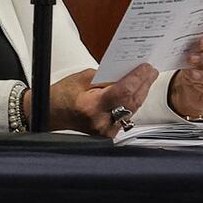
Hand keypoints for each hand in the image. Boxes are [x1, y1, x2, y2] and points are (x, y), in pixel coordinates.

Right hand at [24, 64, 158, 137]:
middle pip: (131, 102)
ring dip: (140, 94)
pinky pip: (126, 117)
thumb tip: (126, 73)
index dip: (137, 78)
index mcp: (91, 106)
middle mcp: (100, 122)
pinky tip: (136, 93)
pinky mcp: (108, 134)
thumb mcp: (83, 78)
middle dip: (143, 84)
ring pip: (132, 110)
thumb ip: (106, 77)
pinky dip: (132, 104)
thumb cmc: (63, 95)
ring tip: (146, 79)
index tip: (146, 68)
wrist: (52, 114)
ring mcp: (105, 131)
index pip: (123, 92)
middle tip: (151, 71)